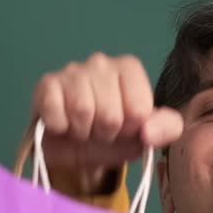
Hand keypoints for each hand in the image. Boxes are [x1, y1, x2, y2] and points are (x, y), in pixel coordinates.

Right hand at [30, 53, 183, 190]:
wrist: (77, 149)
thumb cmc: (115, 136)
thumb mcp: (147, 136)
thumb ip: (167, 129)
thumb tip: (148, 131)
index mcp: (129, 69)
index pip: (139, 109)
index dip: (131, 129)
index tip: (124, 128)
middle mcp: (101, 62)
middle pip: (111, 113)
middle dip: (106, 133)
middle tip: (101, 131)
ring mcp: (71, 71)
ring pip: (82, 111)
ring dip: (83, 132)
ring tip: (83, 128)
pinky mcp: (46, 85)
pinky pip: (55, 111)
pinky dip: (60, 127)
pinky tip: (63, 124)